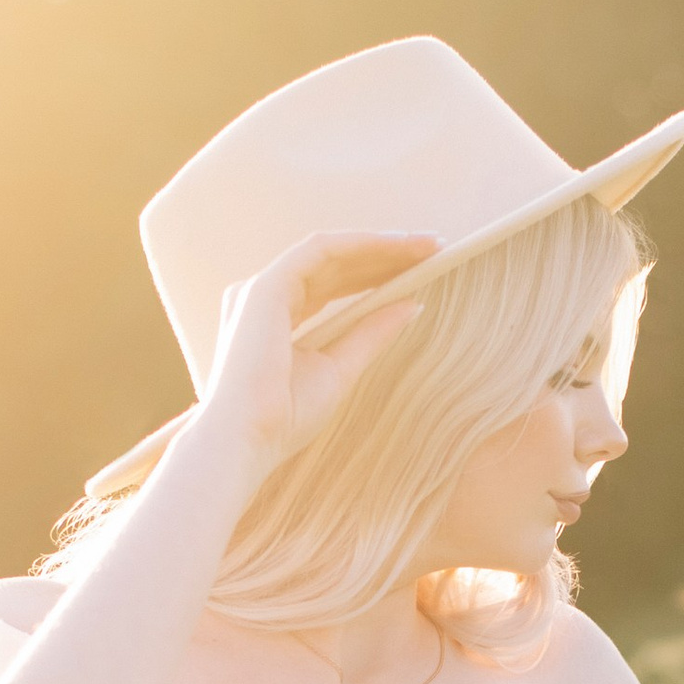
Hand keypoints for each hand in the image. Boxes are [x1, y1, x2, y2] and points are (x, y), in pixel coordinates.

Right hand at [191, 231, 437, 478]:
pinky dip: (361, 244)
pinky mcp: (266, 285)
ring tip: (427, 246)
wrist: (248, 439)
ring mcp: (262, 288)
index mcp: (275, 317)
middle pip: (334, 266)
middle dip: (385, 255)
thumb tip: (412, 306)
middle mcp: (265, 296)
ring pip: (330, 252)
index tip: (420, 271)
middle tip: (434, 250)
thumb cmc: (284, 418)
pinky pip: (320, 250)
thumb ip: (371, 335)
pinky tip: (397, 246)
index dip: (375, 275)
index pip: (332, 285)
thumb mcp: (340, 370)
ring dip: (380, 245)